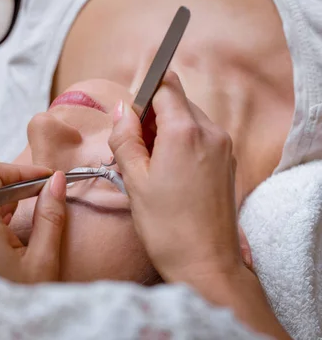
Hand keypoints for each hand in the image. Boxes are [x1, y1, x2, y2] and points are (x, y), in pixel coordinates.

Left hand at [0, 162, 66, 282]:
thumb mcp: (42, 261)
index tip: (49, 178)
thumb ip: (50, 215)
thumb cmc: (18, 302)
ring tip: (33, 205)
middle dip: (15, 179)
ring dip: (4, 194)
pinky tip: (13, 224)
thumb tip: (57, 181)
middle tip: (44, 189)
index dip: (23, 169)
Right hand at [108, 71, 248, 282]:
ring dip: (165, 131)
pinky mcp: (228, 162)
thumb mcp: (134, 179)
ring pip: (188, 119)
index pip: (165, 85)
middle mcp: (211, 132)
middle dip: (151, 117)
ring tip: (150, 167)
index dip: (142, 95)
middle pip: (176, 101)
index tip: (128, 119)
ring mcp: (224, 147)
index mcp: (186, 131)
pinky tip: (168, 174)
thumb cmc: (167, 226)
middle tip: (133, 150)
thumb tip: (121, 110)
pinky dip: (181, 144)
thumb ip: (125, 137)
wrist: (206, 264)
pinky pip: (200, 138)